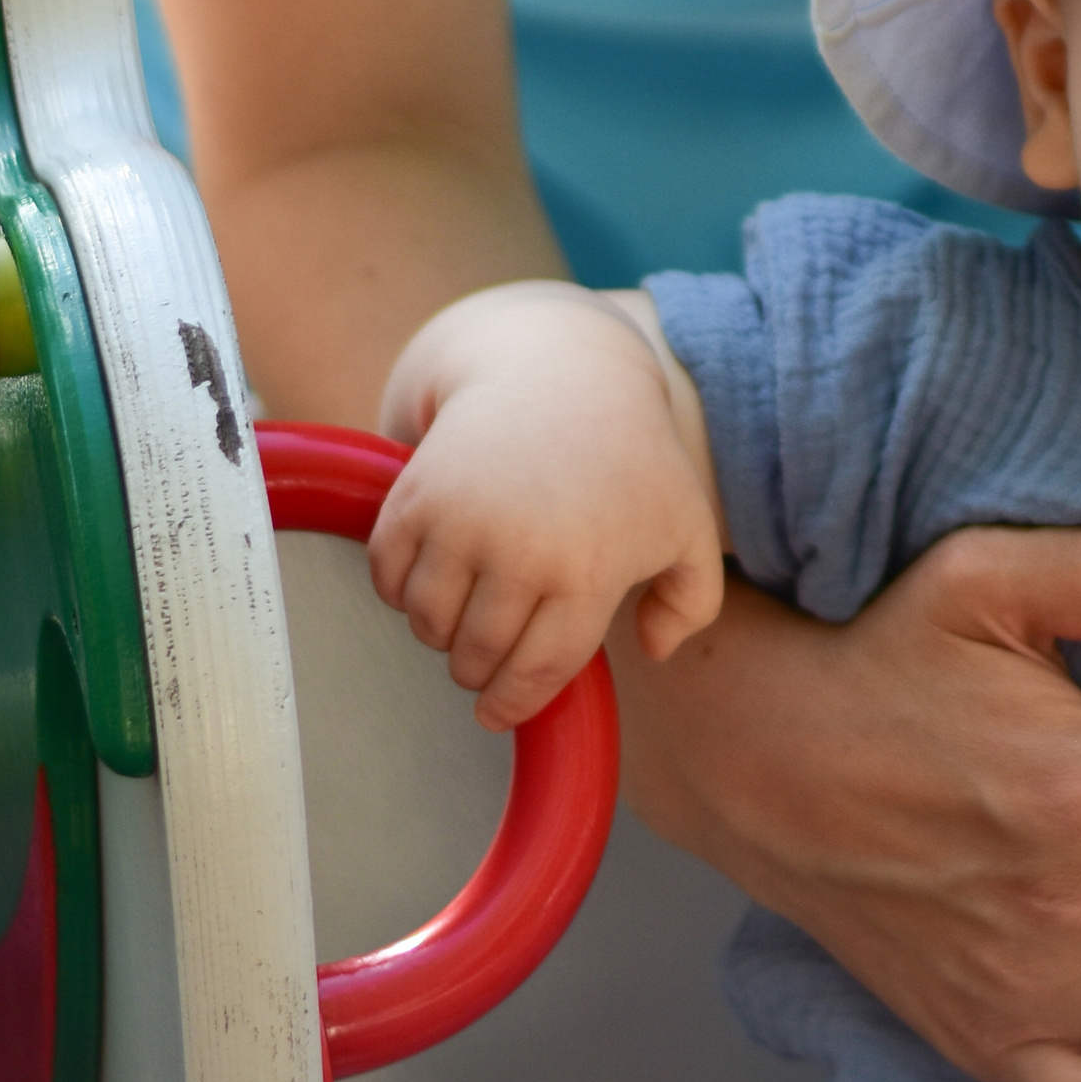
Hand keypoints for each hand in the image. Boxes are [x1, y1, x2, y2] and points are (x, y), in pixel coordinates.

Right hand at [371, 283, 724, 728]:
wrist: (558, 368)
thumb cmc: (628, 457)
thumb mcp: (686, 521)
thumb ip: (693, 598)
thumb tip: (651, 651)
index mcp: (589, 568)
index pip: (538, 671)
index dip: (513, 703)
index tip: (495, 713)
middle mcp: (522, 550)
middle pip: (477, 655)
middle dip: (478, 666)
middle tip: (486, 650)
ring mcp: (462, 521)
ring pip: (427, 623)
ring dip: (439, 629)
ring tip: (464, 605)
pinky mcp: (415, 495)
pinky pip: (386, 578)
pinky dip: (399, 588)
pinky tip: (431, 570)